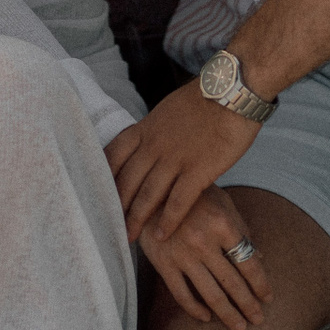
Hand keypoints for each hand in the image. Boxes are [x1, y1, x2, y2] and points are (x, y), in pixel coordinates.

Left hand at [106, 81, 260, 240]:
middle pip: (127, 181)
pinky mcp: (199, 170)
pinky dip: (168, 221)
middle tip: (109, 226)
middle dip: (116, 206)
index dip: (103, 178)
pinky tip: (162, 235)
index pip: (113, 156)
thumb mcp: (168, 110)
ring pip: (148, 195)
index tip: (97, 195)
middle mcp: (155, 145)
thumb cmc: (205, 98)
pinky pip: (178, 201)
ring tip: (129, 238)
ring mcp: (176, 158)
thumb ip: (154, 130)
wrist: (233, 90)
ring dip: (136, 218)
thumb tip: (146, 144)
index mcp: (145, 129)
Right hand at [137, 185, 273, 329]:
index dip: (261, 284)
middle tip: (259, 320)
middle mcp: (204, 242)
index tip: (268, 298)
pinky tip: (206, 317)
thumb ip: (241, 229)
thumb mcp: (222, 203)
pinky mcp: (163, 264)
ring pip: (210, 294)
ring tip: (239, 326)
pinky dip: (195, 309)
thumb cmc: (193, 196)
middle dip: (248, 305)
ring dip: (228, 314)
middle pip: (232, 282)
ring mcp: (182, 255)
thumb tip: (261, 257)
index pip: (248, 262)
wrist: (151, 192)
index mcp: (222, 224)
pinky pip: (182, 294)